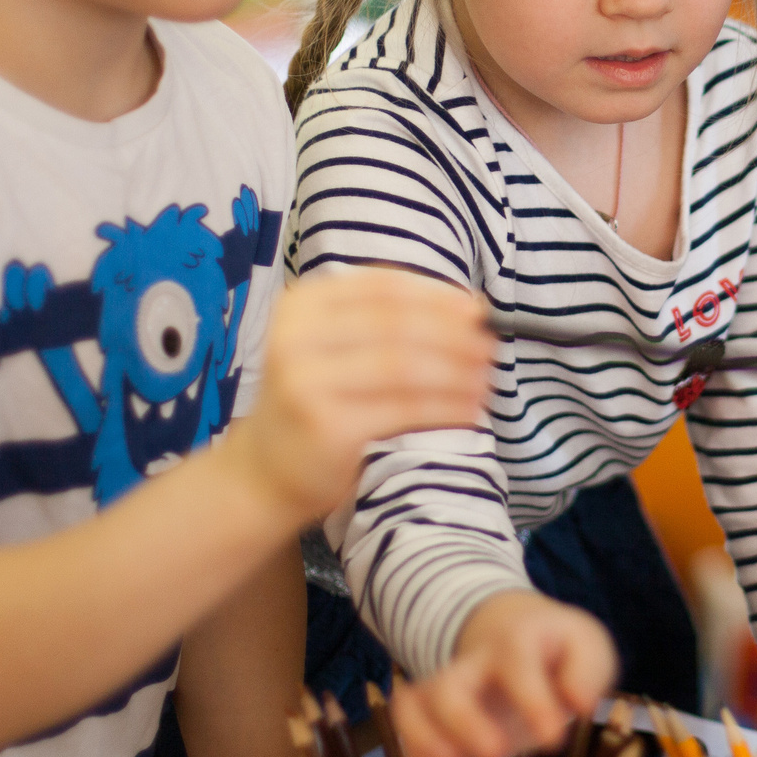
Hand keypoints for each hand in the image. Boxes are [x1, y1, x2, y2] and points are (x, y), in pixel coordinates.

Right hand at [228, 268, 495, 521]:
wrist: (265, 470)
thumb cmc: (314, 400)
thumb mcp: (330, 346)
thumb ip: (383, 322)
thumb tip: (470, 309)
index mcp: (301, 304)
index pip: (382, 286)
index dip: (436, 295)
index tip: (476, 309)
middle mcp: (298, 336)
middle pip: (397, 324)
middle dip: (453, 334)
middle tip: (490, 347)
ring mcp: (308, 381)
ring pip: (405, 366)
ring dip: (456, 372)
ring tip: (487, 381)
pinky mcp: (328, 426)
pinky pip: (405, 409)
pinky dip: (446, 408)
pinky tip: (469, 412)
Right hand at [390, 591, 618, 756]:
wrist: (519, 634)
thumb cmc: (559, 651)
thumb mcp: (588, 648)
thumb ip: (586, 672)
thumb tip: (577, 704)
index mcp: (516, 641)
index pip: (515, 661)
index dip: (532, 700)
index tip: (555, 737)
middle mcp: (471, 664)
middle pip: (447, 686)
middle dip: (465, 725)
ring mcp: (444, 688)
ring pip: (411, 708)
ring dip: (429, 745)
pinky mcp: (431, 716)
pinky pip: (407, 737)